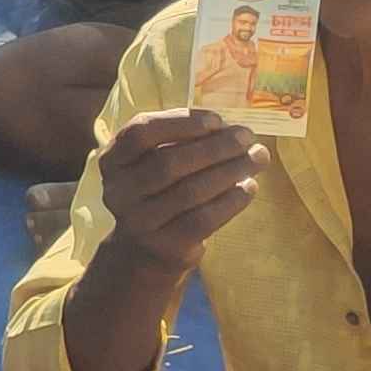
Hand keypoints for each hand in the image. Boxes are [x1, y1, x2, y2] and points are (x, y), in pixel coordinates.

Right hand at [91, 108, 262, 278]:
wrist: (143, 250)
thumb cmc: (158, 192)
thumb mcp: (153, 162)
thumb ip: (182, 142)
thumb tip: (233, 130)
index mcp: (112, 160)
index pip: (139, 133)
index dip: (180, 123)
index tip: (217, 120)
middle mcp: (118, 191)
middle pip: (169, 163)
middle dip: (214, 147)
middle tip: (247, 137)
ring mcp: (139, 222)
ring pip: (190, 192)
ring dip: (230, 171)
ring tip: (258, 158)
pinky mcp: (164, 246)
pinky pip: (203, 219)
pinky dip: (231, 201)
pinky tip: (249, 186)